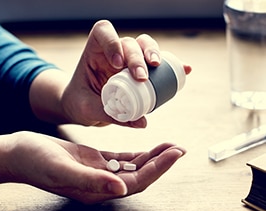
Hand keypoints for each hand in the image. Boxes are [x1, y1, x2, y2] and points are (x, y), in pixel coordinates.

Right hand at [0, 131, 185, 203]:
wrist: (20, 153)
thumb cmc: (36, 162)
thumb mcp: (62, 169)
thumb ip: (91, 181)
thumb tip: (122, 189)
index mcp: (96, 190)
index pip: (136, 182)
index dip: (158, 169)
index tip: (175, 153)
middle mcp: (101, 184)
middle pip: (139, 176)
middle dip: (161, 162)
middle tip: (179, 148)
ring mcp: (97, 173)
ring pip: (132, 167)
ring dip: (151, 157)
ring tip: (169, 145)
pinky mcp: (93, 161)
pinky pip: (120, 160)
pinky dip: (135, 154)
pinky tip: (146, 148)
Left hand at [61, 20, 190, 127]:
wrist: (83, 107)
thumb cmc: (80, 103)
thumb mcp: (87, 109)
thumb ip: (108, 114)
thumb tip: (142, 122)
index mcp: (94, 53)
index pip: (103, 33)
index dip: (112, 41)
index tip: (116, 63)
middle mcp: (113, 52)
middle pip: (130, 42)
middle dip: (137, 57)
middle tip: (141, 77)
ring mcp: (128, 60)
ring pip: (145, 47)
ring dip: (154, 54)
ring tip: (159, 67)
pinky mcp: (139, 70)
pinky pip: (158, 64)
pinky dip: (171, 65)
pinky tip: (185, 70)